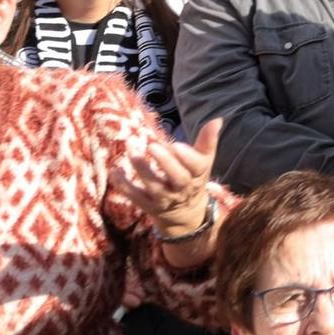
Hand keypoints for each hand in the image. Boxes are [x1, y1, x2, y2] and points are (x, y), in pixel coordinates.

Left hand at [115, 119, 220, 241]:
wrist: (186, 214)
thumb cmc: (194, 179)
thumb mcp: (204, 162)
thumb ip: (208, 141)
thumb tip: (217, 119)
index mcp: (198, 175)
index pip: (196, 167)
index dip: (187, 157)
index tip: (175, 145)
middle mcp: (182, 189)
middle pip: (178, 178)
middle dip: (166, 163)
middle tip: (152, 146)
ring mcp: (165, 199)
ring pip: (154, 187)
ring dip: (143, 171)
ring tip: (132, 153)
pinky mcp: (148, 205)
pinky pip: (135, 196)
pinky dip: (124, 185)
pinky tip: (116, 170)